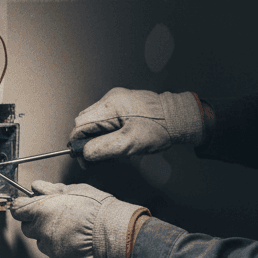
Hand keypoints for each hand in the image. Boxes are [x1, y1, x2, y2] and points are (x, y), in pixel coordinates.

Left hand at [10, 181, 143, 257]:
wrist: (113, 232)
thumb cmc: (97, 209)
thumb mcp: (74, 189)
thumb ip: (51, 189)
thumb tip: (38, 187)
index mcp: (41, 211)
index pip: (18, 210)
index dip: (23, 208)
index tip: (26, 208)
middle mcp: (42, 231)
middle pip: (28, 228)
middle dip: (37, 223)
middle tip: (55, 219)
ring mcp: (50, 249)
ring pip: (42, 243)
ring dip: (50, 238)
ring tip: (70, 231)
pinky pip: (55, 257)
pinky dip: (62, 251)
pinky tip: (75, 243)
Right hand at [70, 88, 202, 164]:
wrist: (178, 118)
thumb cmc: (159, 128)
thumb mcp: (129, 144)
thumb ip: (103, 149)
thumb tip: (83, 153)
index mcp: (110, 106)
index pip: (80, 125)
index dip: (78, 143)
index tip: (84, 158)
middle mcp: (110, 99)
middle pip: (84, 122)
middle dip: (87, 141)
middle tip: (98, 156)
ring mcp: (116, 100)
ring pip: (93, 121)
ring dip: (96, 137)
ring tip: (111, 148)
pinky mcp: (122, 104)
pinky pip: (104, 118)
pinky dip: (105, 131)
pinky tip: (116, 139)